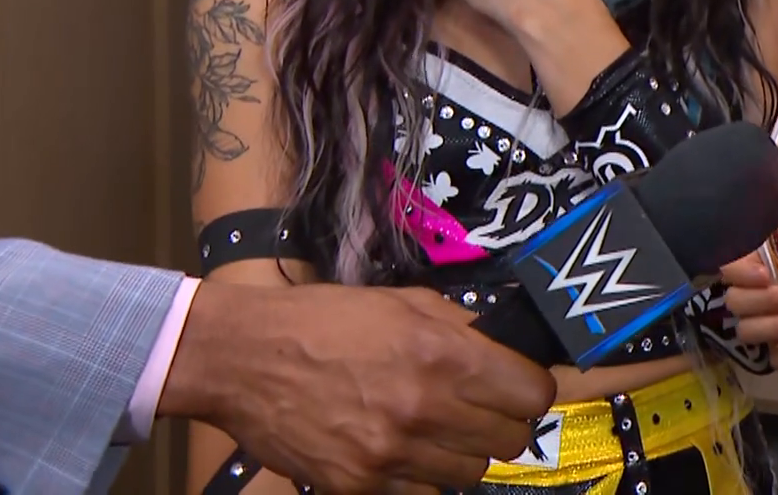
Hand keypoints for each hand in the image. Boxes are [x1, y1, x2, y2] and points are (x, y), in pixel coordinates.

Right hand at [163, 281, 557, 492]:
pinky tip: (404, 450)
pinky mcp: (361, 485)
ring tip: (437, 429)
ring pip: (472, 473)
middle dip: (502, 423)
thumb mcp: (404, 303)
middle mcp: (426, 408)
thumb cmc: (325, 321)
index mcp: (444, 354)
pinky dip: (423, 477)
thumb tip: (506, 349)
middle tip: (479, 409)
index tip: (517, 388)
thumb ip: (462, 329)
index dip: (529, 391)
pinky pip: (424, 493)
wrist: (244, 358)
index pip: (533, 395)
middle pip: (511, 441)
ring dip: (464, 453)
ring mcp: (393, 453)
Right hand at [720, 255, 777, 370]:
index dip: (740, 273)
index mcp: (744, 263)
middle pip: (737, 303)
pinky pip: (770, 360)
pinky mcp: (769, 352)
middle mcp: (739, 294)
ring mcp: (751, 326)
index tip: (764, 274)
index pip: (725, 267)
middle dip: (770, 301)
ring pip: (749, 332)